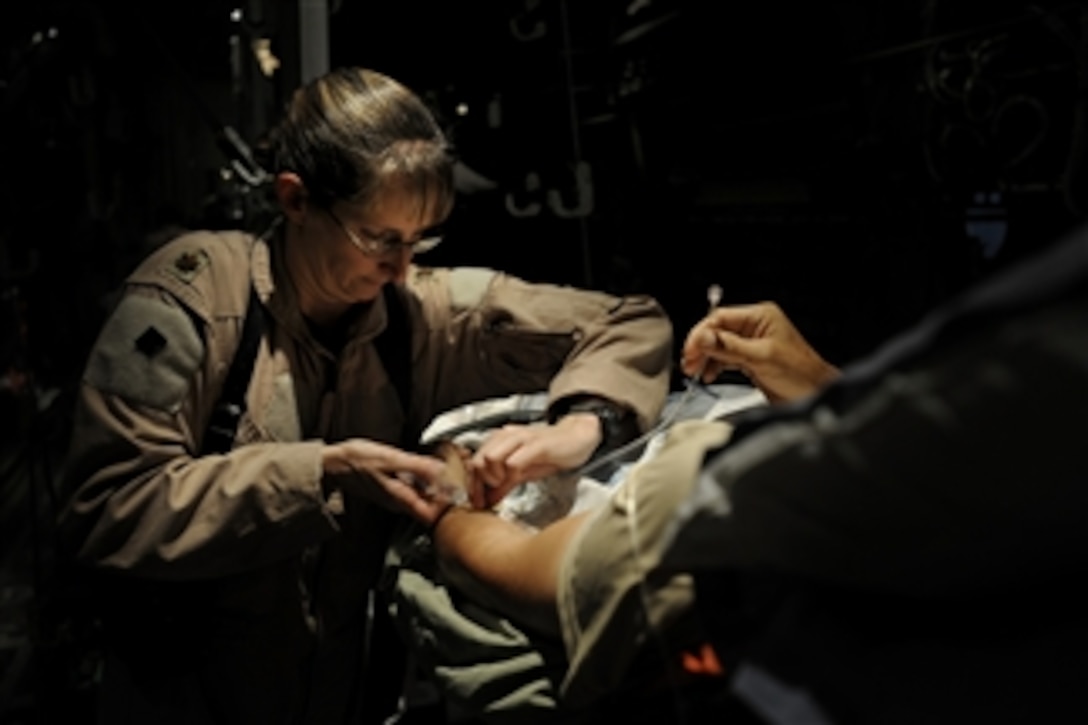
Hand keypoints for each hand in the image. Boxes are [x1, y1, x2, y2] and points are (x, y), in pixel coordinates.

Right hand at [321, 439, 451, 526]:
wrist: (335, 462)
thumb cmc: (359, 460)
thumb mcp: (391, 459)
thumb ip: (417, 466)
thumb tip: (441, 470)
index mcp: (401, 499)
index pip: (431, 515)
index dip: (448, 506)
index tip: (460, 490)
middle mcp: (399, 503)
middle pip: (429, 508)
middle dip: (445, 496)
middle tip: (460, 479)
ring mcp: (395, 497)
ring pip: (422, 499)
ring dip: (436, 488)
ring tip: (448, 472)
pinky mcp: (391, 489)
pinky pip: (413, 491)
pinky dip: (424, 482)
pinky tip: (429, 469)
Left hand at [468, 414, 601, 507]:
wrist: (577, 437)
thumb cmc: (551, 452)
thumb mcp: (524, 470)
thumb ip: (505, 483)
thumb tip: (489, 499)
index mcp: (500, 440)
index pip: (474, 461)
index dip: (472, 485)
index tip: (477, 501)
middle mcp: (507, 436)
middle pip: (478, 460)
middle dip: (480, 484)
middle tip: (489, 498)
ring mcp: (521, 438)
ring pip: (491, 458)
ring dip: (494, 478)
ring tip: (505, 486)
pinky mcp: (535, 444)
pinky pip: (514, 462)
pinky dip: (510, 477)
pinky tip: (517, 481)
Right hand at [680, 301, 839, 403]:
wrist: (815, 395)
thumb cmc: (800, 373)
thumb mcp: (761, 357)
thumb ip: (730, 347)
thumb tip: (704, 337)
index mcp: (761, 316)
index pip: (721, 317)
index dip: (702, 333)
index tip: (690, 349)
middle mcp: (755, 327)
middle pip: (717, 331)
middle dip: (701, 347)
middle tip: (689, 363)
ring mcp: (752, 344)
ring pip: (719, 346)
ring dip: (706, 358)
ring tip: (695, 371)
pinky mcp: (751, 360)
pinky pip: (726, 359)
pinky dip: (715, 367)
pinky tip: (709, 375)